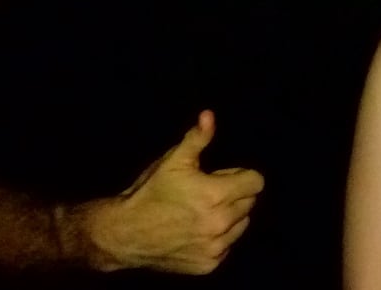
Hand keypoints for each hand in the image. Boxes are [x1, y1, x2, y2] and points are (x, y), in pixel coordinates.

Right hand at [83, 110, 263, 274]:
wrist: (123, 234)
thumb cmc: (150, 193)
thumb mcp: (173, 161)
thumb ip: (197, 138)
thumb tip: (209, 115)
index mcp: (216, 195)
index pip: (256, 182)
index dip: (241, 175)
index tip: (224, 176)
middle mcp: (220, 224)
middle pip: (250, 203)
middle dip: (235, 194)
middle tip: (209, 193)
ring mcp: (215, 247)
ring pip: (241, 225)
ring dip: (230, 217)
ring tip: (203, 212)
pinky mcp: (207, 265)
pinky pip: (227, 247)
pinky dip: (218, 239)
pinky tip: (197, 231)